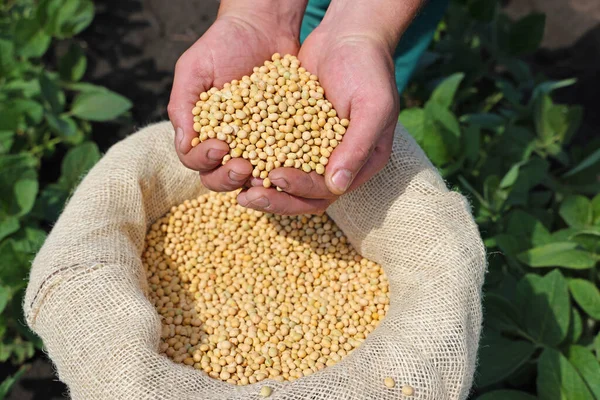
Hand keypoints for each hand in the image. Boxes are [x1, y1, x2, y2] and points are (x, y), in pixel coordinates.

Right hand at [168, 2, 302, 191]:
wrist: (263, 28)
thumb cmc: (223, 45)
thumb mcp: (194, 68)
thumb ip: (183, 105)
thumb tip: (183, 144)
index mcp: (201, 132)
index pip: (194, 160)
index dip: (204, 160)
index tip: (219, 146)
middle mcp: (226, 144)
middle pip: (220, 177)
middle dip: (228, 177)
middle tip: (243, 167)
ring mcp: (255, 144)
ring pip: (250, 177)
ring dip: (255, 180)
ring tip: (265, 173)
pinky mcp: (282, 139)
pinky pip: (282, 160)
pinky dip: (284, 167)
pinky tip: (290, 164)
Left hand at [237, 26, 399, 214]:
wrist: (349, 36)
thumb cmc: (368, 69)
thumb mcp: (372, 107)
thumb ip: (357, 147)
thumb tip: (337, 187)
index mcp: (359, 164)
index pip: (326, 192)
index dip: (300, 189)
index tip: (276, 176)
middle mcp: (336, 163)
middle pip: (302, 195)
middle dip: (275, 198)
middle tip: (246, 197)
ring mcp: (313, 150)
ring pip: (285, 178)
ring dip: (261, 184)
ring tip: (236, 182)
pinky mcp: (293, 133)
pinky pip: (273, 152)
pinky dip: (255, 157)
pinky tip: (232, 156)